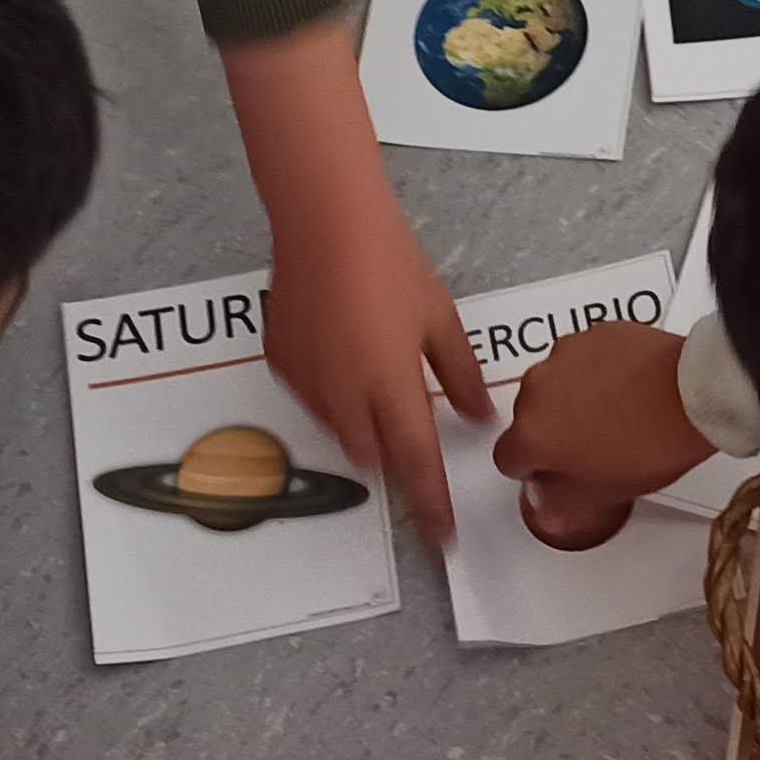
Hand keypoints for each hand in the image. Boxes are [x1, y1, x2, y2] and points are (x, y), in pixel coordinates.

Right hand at [225, 24, 487, 541]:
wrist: (325, 220)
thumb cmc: (391, 262)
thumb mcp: (441, 319)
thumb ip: (460, 376)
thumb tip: (479, 419)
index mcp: (391, 387)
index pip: (417, 466)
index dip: (430, 506)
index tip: (442, 539)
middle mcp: (344, 396)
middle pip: (375, 458)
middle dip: (396, 463)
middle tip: (417, 447)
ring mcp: (306, 382)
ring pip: (339, 433)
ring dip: (364, 430)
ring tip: (380, 387)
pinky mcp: (280, 363)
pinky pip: (310, 399)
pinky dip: (332, 397)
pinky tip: (345, 359)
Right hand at [494, 323, 719, 549]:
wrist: (696, 395)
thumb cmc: (654, 441)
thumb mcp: (604, 492)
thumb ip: (560, 502)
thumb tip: (547, 504)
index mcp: (532, 433)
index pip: (508, 459)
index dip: (533, 470)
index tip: (552, 472)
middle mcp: (538, 388)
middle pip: (529, 418)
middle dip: (553, 433)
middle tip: (590, 447)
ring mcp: (565, 355)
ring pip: (555, 385)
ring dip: (573, 399)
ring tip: (614, 415)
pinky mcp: (594, 333)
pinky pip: (583, 358)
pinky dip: (596, 371)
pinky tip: (626, 389)